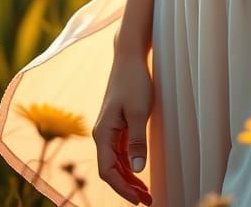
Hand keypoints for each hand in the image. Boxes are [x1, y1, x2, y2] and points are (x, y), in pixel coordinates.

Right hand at [92, 52, 153, 205]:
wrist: (130, 57)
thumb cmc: (134, 81)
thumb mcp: (138, 111)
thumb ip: (137, 141)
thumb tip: (136, 170)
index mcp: (103, 133)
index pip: (108, 170)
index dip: (122, 188)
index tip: (138, 199)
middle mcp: (102, 134)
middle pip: (112, 170)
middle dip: (128, 187)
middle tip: (148, 200)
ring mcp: (109, 130)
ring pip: (116, 162)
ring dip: (130, 178)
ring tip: (146, 192)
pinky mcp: (118, 125)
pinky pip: (121, 151)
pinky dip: (130, 164)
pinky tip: (140, 172)